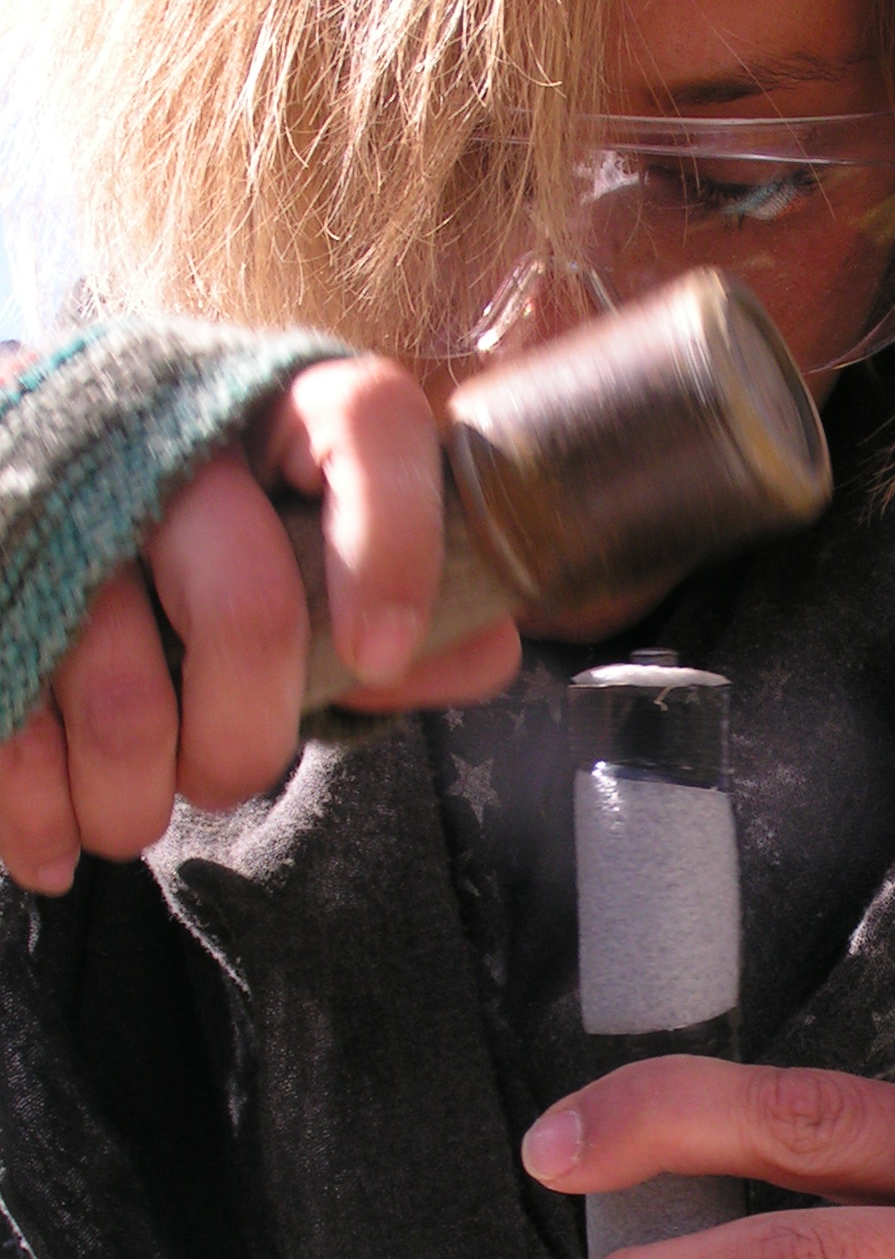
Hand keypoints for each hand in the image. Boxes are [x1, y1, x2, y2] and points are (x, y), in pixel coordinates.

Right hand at [0, 356, 521, 893]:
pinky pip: (11, 709)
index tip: (381, 659)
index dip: (392, 548)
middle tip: (228, 779)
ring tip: (132, 821)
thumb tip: (484, 649)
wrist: (56, 500)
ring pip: (119, 684)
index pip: (367, 424)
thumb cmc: (224, 549)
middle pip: (246, 606)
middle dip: (246, 739)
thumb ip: (418, 611)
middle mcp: (176, 427)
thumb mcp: (322, 564)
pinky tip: (50, 846)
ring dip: (132, 794)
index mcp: (288, 411)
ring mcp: (62, 482)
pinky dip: (33, 806)